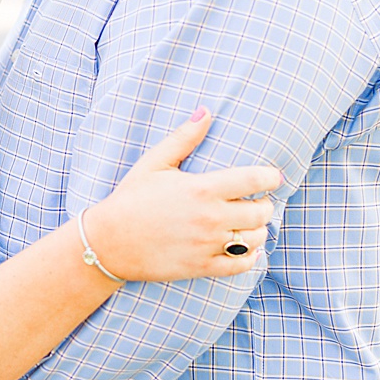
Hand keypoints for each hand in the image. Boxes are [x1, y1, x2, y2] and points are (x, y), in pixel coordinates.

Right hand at [81, 108, 282, 282]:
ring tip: (249, 224)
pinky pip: (241, 265)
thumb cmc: (131, 199)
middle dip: (264, 205)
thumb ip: (183, 138)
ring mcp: (207, 245)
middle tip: (257, 202)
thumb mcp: (154, 163)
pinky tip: (244, 248)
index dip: (271, 177)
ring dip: (259, 230)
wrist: (108, 243)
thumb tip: (206, 111)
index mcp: (202, 189)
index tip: (272, 177)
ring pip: (256, 239)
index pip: (254, 180)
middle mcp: (210, 218)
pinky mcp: (201, 267)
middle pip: (261, 212)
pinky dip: (249, 257)